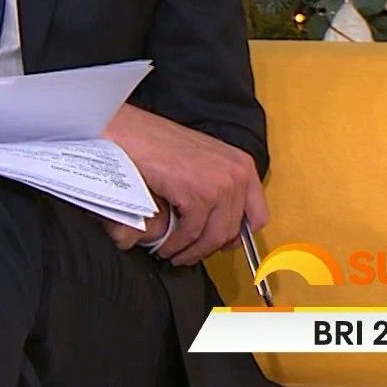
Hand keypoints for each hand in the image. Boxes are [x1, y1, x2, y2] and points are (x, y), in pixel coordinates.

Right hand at [105, 104, 266, 266]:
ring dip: (192, 252)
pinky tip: (166, 246)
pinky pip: (190, 232)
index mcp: (242, 165)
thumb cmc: (157, 141)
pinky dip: (176, 244)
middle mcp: (236, 174)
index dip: (239, 237)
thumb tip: (218, 221)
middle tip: (191, 255)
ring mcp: (219, 185)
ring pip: (212, 236)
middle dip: (209, 249)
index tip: (223, 245)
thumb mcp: (202, 160)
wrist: (129, 132)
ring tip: (175, 254)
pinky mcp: (197, 195)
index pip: (258, 215)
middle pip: (232, 230)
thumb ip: (217, 184)